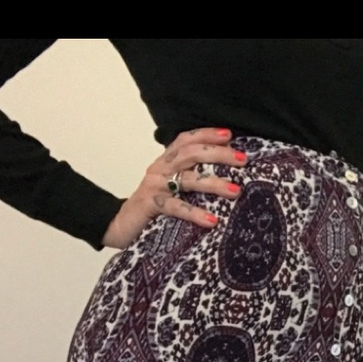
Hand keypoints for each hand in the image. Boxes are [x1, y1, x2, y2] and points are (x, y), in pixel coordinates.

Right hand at [101, 128, 246, 248]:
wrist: (120, 226)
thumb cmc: (153, 208)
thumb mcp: (172, 189)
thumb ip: (190, 179)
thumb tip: (228, 179)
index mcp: (166, 162)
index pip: (186, 140)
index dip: (206, 134)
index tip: (229, 135)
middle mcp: (160, 169)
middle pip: (191, 154)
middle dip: (219, 154)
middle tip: (242, 160)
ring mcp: (155, 186)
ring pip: (187, 179)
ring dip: (214, 183)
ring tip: (236, 190)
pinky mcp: (150, 206)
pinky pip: (176, 208)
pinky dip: (195, 213)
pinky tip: (212, 220)